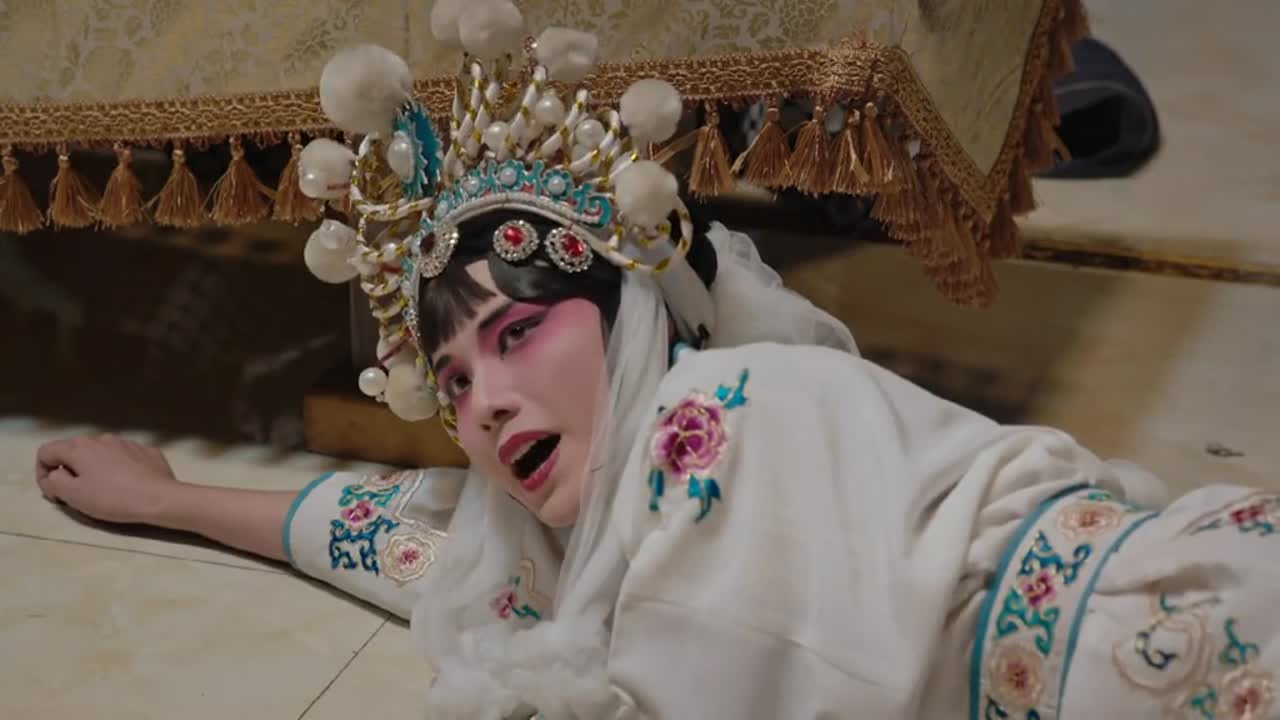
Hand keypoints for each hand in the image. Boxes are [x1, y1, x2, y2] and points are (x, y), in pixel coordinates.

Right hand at [35, 434, 185, 524]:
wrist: (159, 498)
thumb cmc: (112, 498)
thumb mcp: (73, 495)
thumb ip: (54, 482)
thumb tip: (54, 475)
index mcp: (80, 447)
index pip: (46, 452)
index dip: (43, 473)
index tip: (55, 493)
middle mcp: (102, 439)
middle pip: (75, 452)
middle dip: (70, 471)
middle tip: (78, 495)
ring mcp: (127, 443)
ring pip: (101, 454)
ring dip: (96, 469)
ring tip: (106, 491)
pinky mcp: (147, 451)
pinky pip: (124, 458)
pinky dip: (120, 469)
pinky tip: (129, 485)